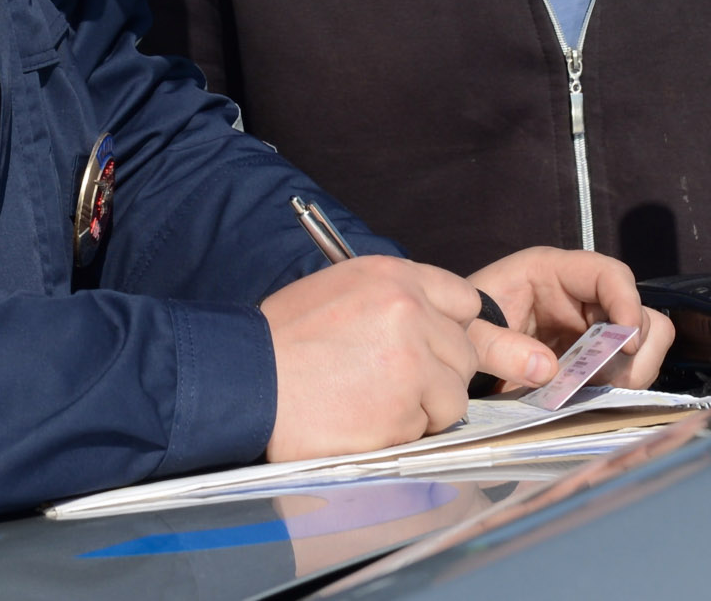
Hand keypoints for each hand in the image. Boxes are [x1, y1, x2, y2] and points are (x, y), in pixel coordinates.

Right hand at [260, 256, 560, 462]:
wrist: (247, 380)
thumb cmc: (284, 340)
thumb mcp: (340, 290)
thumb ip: (392, 300)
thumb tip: (433, 323)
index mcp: (394, 277)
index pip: (464, 300)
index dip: (451, 328)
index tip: (436, 346)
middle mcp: (410, 312)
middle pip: (464, 353)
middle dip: (438, 374)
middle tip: (394, 383)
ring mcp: (412, 363)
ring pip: (453, 396)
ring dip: (423, 408)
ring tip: (375, 403)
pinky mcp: (405, 410)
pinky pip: (426, 429)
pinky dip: (401, 433)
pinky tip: (362, 420)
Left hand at [467, 246, 674, 391]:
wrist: (451, 352)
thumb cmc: (459, 326)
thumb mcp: (469, 329)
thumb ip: (499, 346)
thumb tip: (548, 369)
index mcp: (550, 272)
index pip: (609, 274)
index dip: (626, 302)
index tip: (626, 341)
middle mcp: (579, 297)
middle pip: (640, 315)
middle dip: (632, 350)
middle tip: (603, 377)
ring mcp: (591, 330)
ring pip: (644, 347)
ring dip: (629, 373)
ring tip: (592, 387)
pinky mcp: (594, 360)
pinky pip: (628, 373)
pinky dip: (618, 388)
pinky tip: (588, 395)